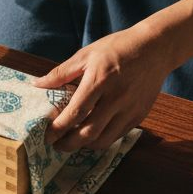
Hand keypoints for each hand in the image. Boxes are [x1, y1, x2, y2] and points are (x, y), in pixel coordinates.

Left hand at [32, 25, 175, 151]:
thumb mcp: (86, 54)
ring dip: (85, 145)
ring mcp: (130, 109)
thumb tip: (37, 84)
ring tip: (72, 142)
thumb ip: (61, 73)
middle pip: (89, 132)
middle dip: (69, 144)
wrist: (155, 48)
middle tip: (56, 145)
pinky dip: (102, 140)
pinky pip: (117, 135)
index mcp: (99, 80)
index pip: (76, 112)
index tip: (47, 135)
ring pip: (104, 140)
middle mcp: (116, 98)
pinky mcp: (139, 115)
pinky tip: (92, 136)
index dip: (59, 128)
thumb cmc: (118, 48)